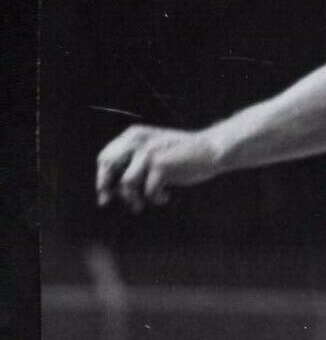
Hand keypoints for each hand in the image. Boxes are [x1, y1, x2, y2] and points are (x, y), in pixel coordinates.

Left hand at [95, 125, 217, 210]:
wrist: (210, 149)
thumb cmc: (182, 156)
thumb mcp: (154, 152)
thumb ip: (134, 163)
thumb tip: (114, 191)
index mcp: (133, 135)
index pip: (105, 157)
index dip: (102, 178)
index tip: (105, 197)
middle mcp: (137, 141)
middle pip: (109, 166)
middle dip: (109, 188)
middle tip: (119, 202)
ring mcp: (149, 153)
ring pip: (126, 183)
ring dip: (134, 198)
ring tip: (144, 203)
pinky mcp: (161, 165)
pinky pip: (149, 191)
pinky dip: (156, 198)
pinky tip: (165, 196)